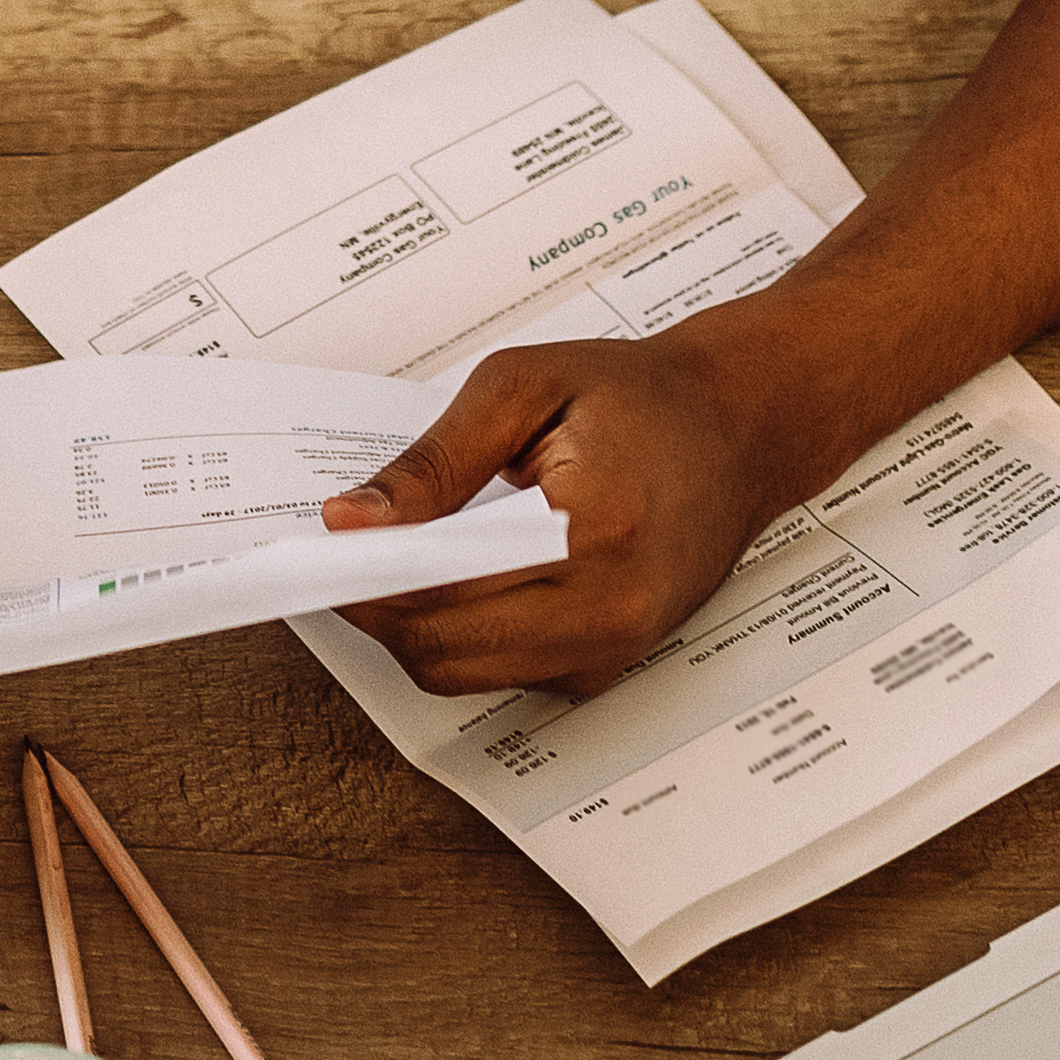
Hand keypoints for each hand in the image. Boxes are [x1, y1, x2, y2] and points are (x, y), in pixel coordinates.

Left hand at [320, 325, 825, 699]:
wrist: (744, 427)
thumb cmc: (640, 397)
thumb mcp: (522, 388)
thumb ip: (432, 463)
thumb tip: (350, 520)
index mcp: (594, 536)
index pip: (441, 593)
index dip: (364, 576)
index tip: (315, 542)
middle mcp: (609, 616)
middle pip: (440, 650)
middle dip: (375, 604)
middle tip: (342, 546)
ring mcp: (611, 654)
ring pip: (461, 671)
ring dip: (410, 621)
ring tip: (393, 550)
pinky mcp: (605, 667)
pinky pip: (499, 669)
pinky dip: (457, 628)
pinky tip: (448, 570)